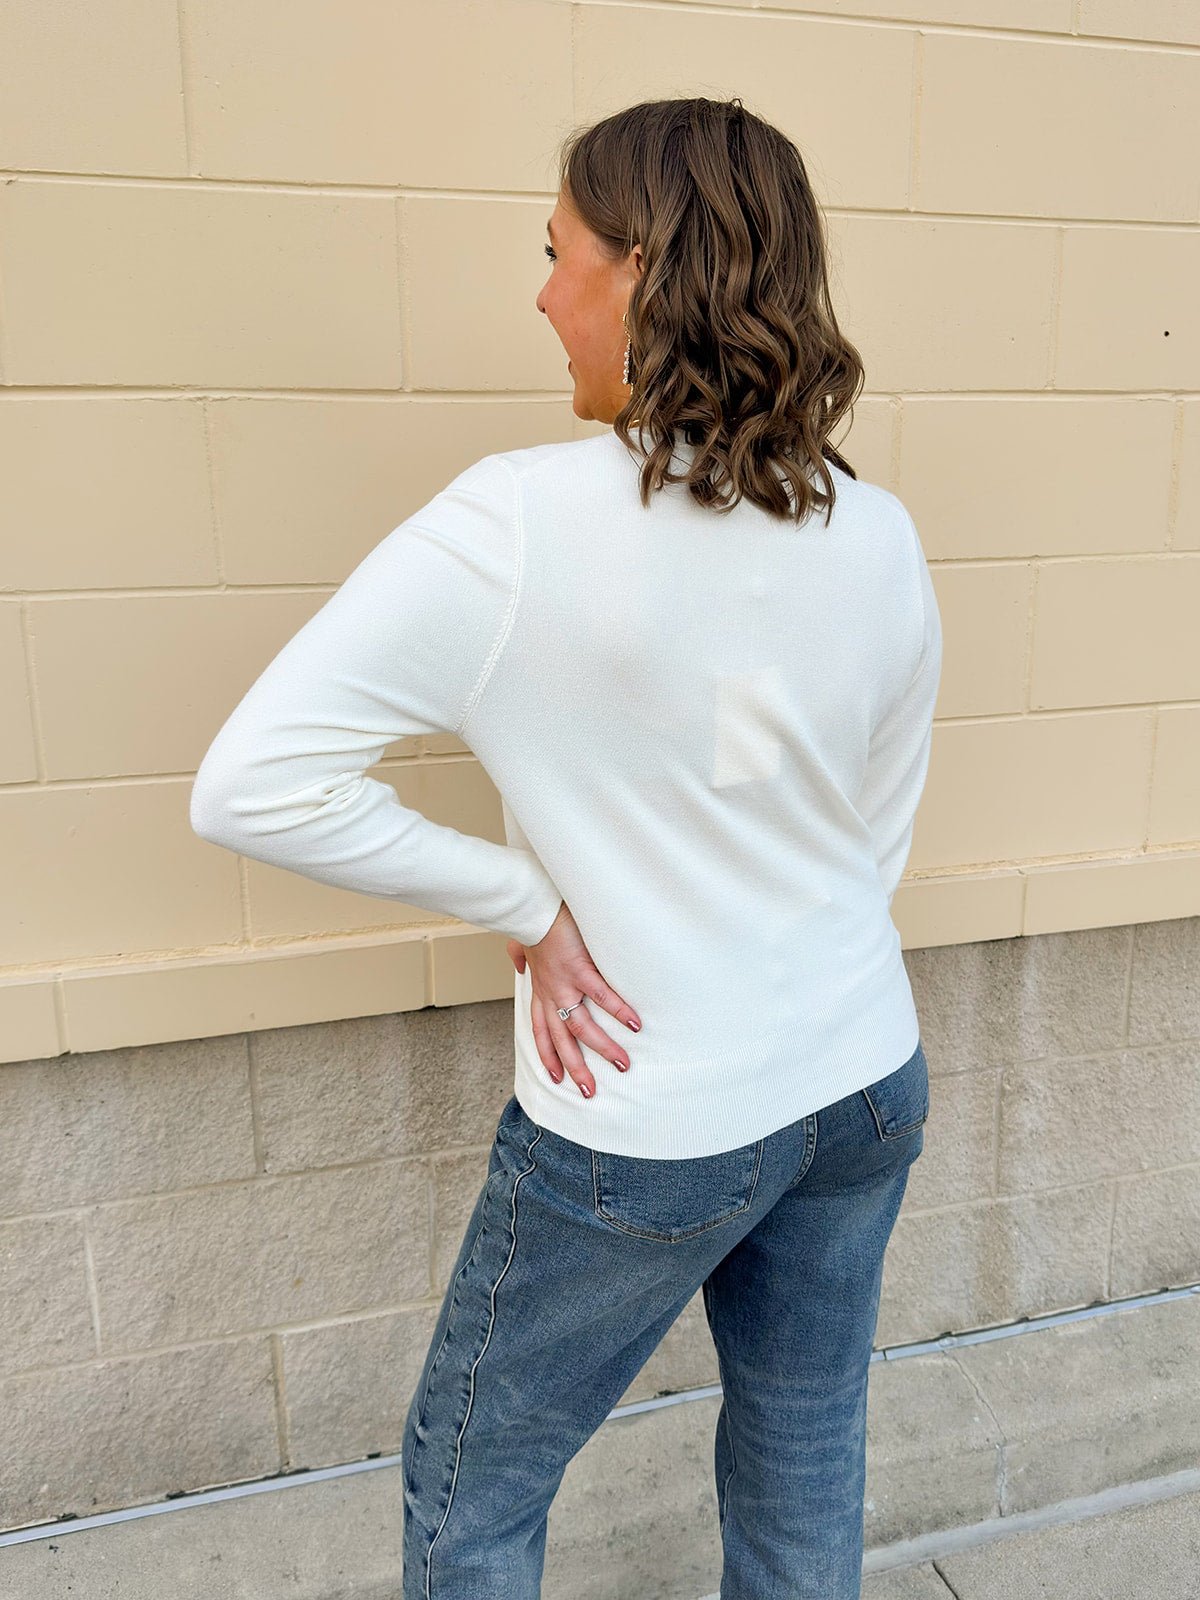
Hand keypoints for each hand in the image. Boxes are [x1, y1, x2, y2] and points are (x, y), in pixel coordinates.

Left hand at [506, 901, 641, 1099]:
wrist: (533, 907)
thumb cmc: (532, 923)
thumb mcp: (520, 944)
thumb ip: (518, 956)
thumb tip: (517, 963)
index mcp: (540, 990)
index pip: (541, 1031)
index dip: (548, 1056)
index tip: (556, 1077)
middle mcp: (550, 994)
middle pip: (562, 1040)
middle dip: (575, 1068)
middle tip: (589, 1092)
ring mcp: (564, 984)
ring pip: (583, 1027)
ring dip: (603, 1049)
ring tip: (623, 1065)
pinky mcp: (579, 969)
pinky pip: (601, 996)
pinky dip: (618, 1011)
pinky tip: (635, 1024)